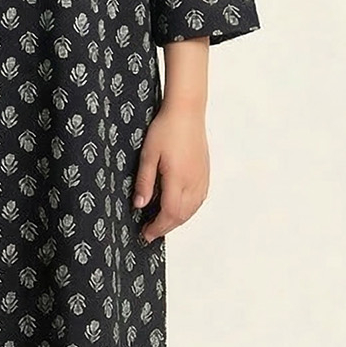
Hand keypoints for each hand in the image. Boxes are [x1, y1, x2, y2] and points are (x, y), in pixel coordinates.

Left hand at [133, 101, 209, 243]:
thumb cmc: (166, 129)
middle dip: (165, 227)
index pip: (169, 213)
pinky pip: (198, 200)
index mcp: (178, 179)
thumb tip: (139, 205)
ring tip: (161, 222)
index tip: (146, 234)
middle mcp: (193, 182)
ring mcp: (202, 178)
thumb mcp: (148, 155)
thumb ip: (144, 182)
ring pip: (192, 210)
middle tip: (150, 232)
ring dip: (177, 220)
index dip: (157, 227)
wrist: (187, 112)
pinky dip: (187, 210)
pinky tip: (178, 208)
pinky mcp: (205, 173)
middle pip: (182, 216)